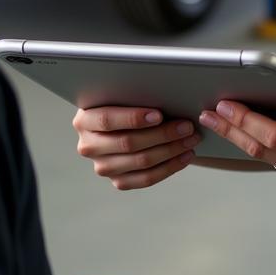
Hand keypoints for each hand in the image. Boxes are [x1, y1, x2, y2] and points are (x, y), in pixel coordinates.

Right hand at [73, 106, 200, 189]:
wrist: (124, 123)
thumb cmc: (126, 102)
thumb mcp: (122, 94)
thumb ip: (133, 94)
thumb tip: (164, 93)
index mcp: (84, 120)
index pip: (107, 120)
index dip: (133, 118)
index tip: (159, 114)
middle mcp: (88, 146)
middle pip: (128, 143)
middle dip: (162, 134)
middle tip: (187, 126)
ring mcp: (103, 167)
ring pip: (140, 162)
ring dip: (171, 151)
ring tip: (191, 139)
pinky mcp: (118, 181)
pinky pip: (146, 179)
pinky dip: (169, 167)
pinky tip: (185, 156)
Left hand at [198, 78, 275, 194]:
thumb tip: (272, 77)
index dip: (247, 121)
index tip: (226, 104)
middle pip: (265, 152)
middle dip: (233, 130)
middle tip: (208, 111)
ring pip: (267, 161)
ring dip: (240, 139)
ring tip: (215, 119)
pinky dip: (258, 147)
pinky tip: (239, 131)